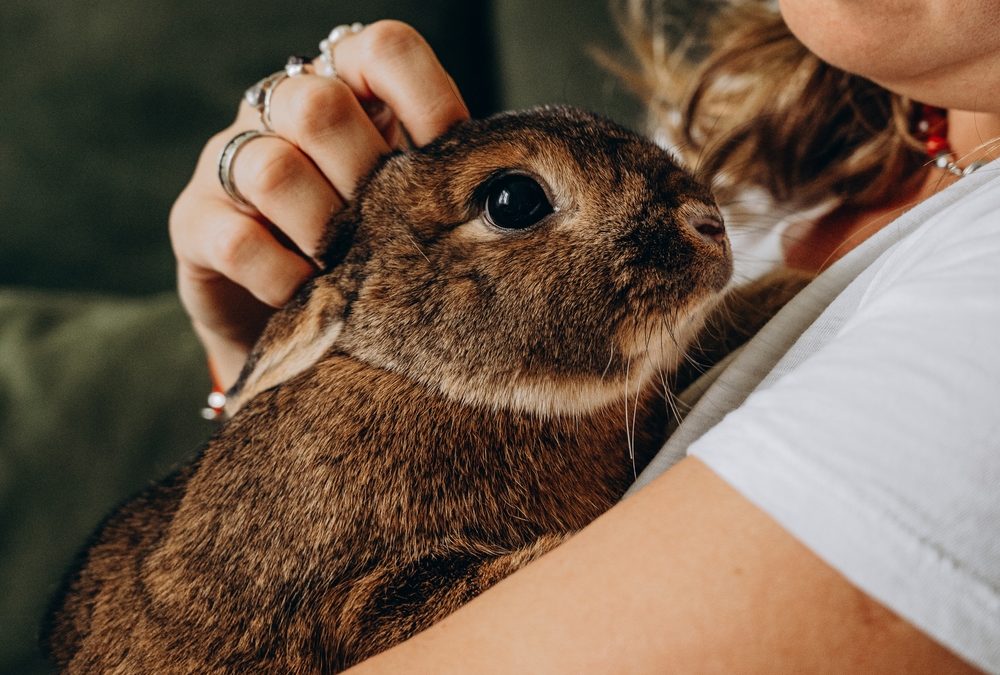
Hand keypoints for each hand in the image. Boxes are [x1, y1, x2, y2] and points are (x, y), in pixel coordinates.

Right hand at [169, 21, 469, 387]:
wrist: (302, 322)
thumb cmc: (373, 245)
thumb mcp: (409, 202)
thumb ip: (440, 178)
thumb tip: (494, 192)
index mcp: (346, 88)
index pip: (383, 48)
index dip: (425, 98)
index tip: (446, 157)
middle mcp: (280, 110)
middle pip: (317, 104)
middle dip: (362, 177)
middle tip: (385, 229)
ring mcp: (229, 161)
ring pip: (271, 168)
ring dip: (322, 230)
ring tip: (347, 268)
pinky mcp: (194, 223)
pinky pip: (235, 240)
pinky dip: (282, 276)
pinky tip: (306, 295)